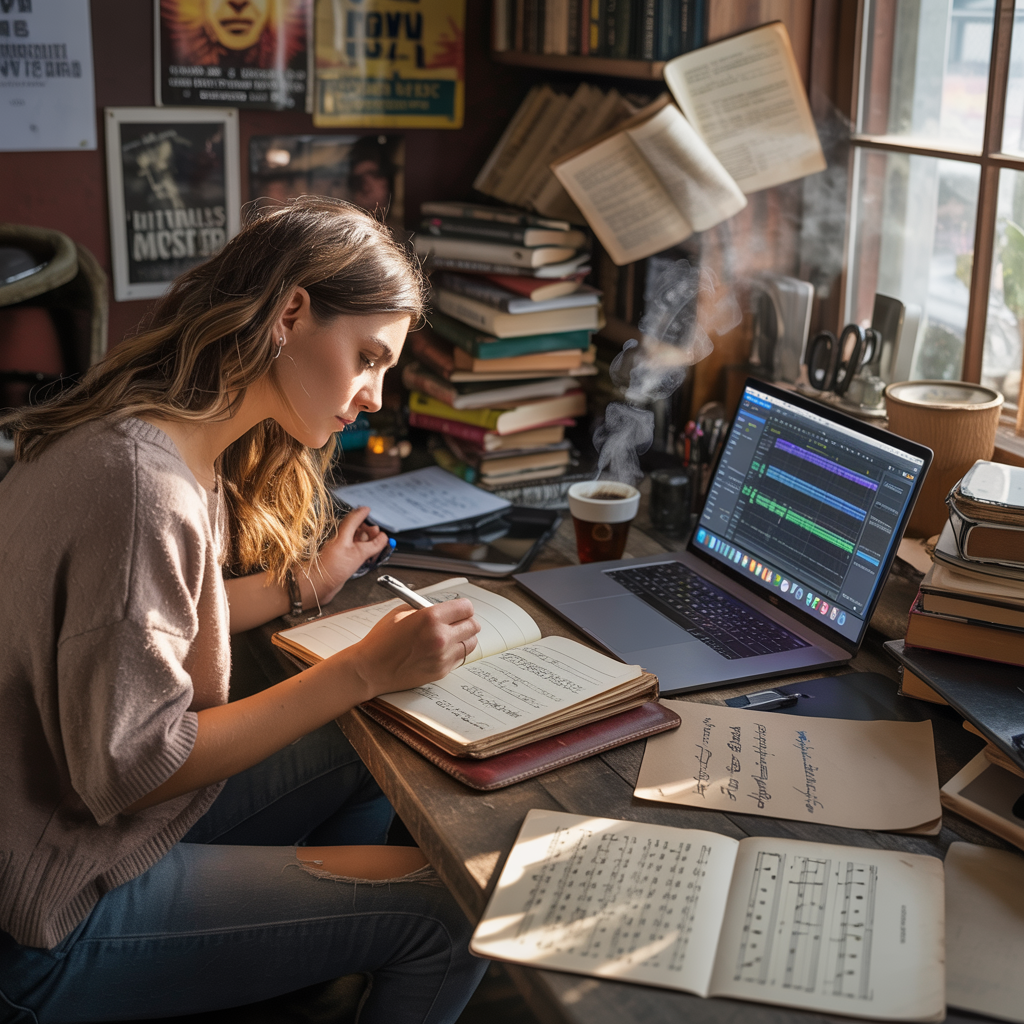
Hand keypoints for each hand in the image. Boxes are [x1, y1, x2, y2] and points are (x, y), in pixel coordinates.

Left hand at [298, 506, 388, 606]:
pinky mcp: (340, 559)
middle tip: (377, 531)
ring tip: (374, 542)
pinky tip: (366, 553)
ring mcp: (340, 549)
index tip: (369, 510)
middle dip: (367, 528)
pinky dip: (361, 549)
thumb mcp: (358, 554)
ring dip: (365, 539)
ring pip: (354, 539)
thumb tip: (383, 538)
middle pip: (355, 528)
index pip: (353, 518)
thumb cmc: (331, 568)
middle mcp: (340, 539)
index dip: (362, 513)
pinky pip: (353, 550)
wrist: (318, 584)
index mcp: (342, 533)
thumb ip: (372, 545)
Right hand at [340, 598, 480, 699]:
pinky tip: (442, 649)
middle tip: (457, 622)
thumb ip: (426, 609)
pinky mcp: (441, 671)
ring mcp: (443, 656)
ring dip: (464, 638)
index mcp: (431, 618)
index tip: (459, 609)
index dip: (463, 607)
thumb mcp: (401, 612)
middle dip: (466, 621)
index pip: (466, 608)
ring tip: (450, 636)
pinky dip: (455, 652)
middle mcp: (440, 637)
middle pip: (473, 625)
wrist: (370, 669)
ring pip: (471, 643)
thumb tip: (443, 609)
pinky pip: (460, 658)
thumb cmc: (382, 640)